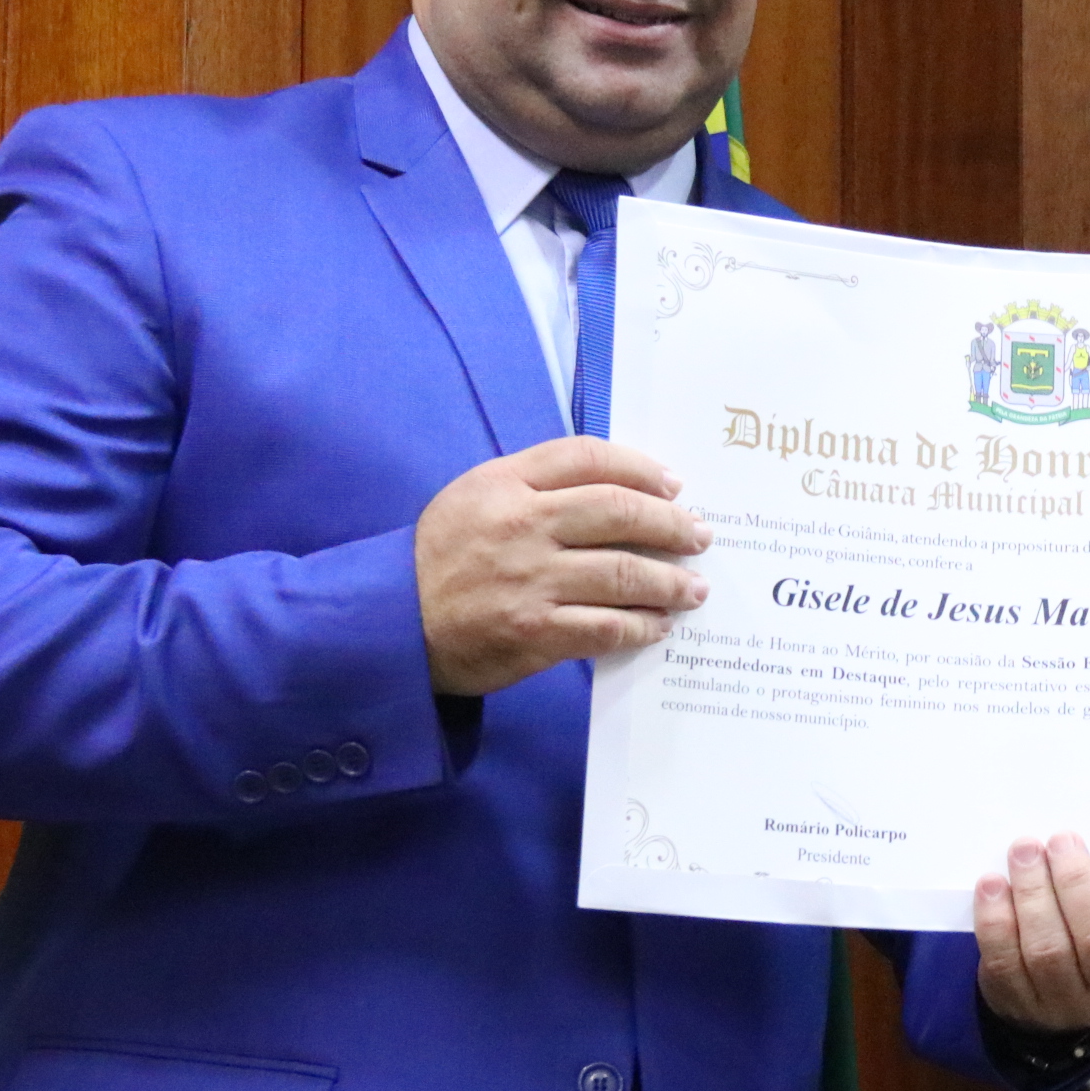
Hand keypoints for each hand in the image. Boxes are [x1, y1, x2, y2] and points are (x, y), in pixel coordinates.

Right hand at [414, 435, 710, 695]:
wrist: (390, 624)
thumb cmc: (441, 558)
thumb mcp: (476, 497)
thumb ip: (536, 484)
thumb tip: (619, 488)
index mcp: (506, 484)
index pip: (589, 458)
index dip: (641, 468)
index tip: (673, 485)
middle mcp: (521, 526)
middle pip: (618, 512)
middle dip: (672, 524)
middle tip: (699, 536)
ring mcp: (530, 581)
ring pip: (623, 573)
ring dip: (670, 581)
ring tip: (693, 587)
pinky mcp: (534, 632)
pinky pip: (606, 628)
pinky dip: (640, 627)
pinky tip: (657, 626)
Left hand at [972, 833, 1089, 1031]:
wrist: (1054, 999)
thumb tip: (1087, 845)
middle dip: (1077, 882)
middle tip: (1062, 841)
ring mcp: (1063, 1004)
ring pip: (1047, 948)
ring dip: (1033, 890)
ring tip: (1025, 851)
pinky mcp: (1018, 1002)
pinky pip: (1005, 961)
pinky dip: (996, 918)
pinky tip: (994, 884)